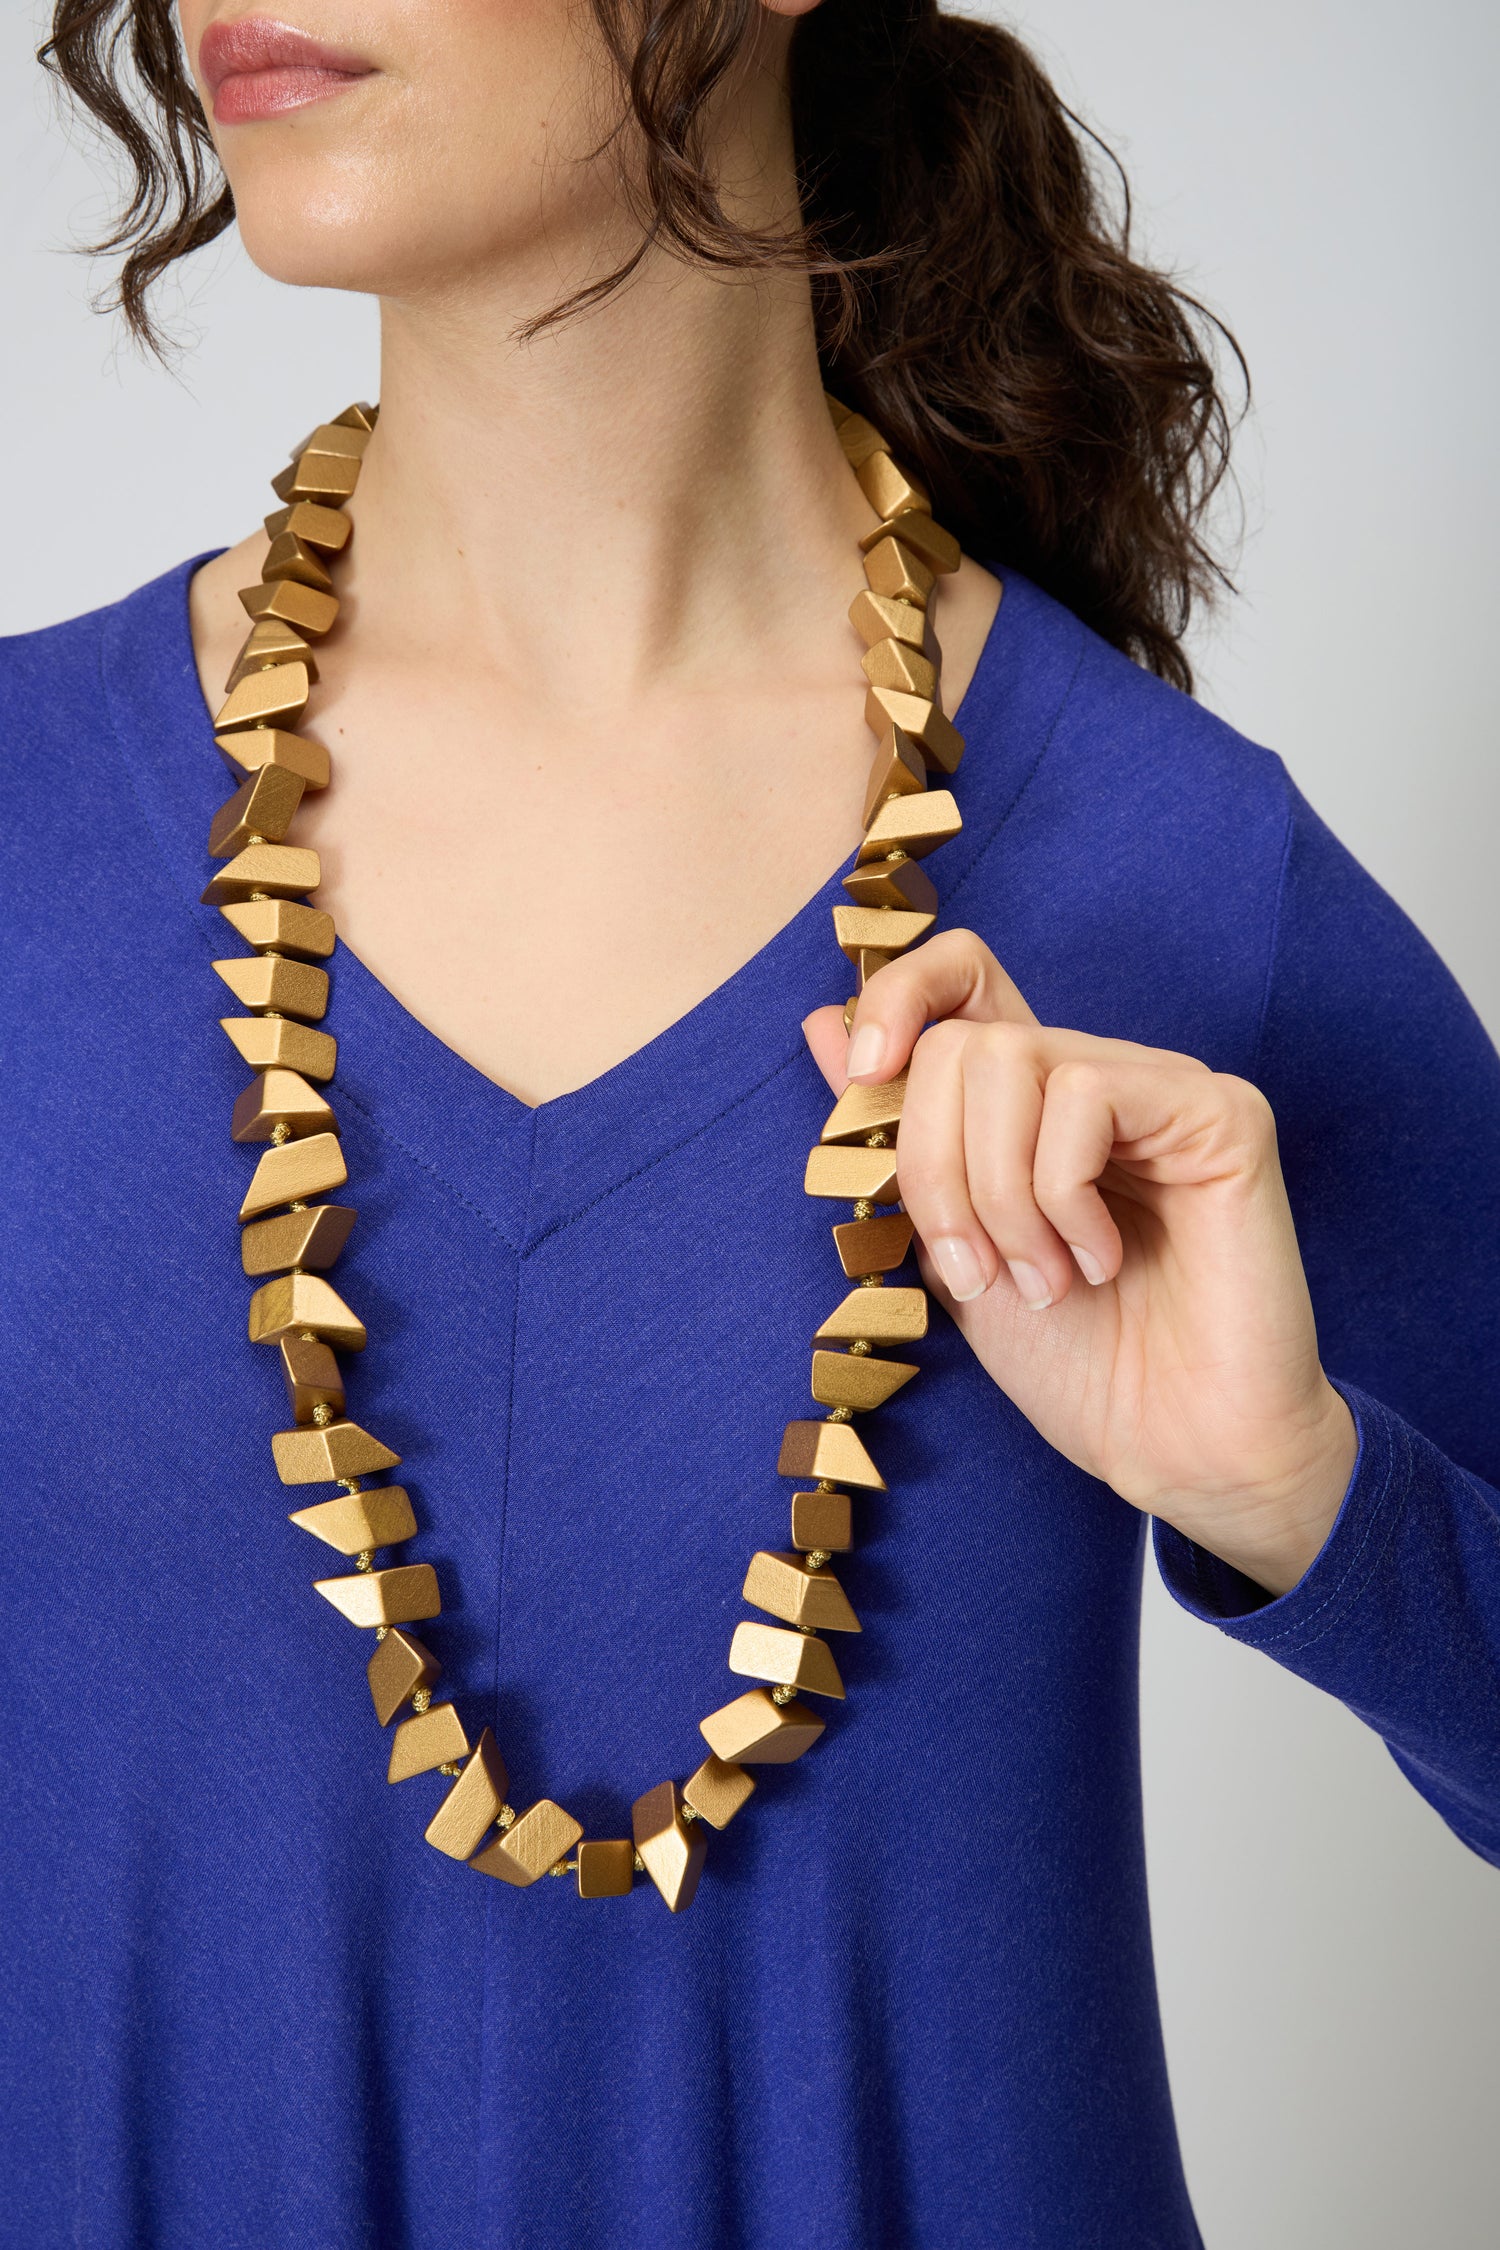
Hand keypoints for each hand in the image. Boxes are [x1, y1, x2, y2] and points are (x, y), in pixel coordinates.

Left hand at [801, 931, 1357, 1597]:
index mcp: (1029, 1106)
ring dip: (997, 1196)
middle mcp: (1098, 1077)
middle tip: (976, 1270)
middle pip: (962, 1042)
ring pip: (1013, 1061)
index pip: (960, 977)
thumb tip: (818, 1025)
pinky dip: (1063, 1194)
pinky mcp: (1220, 1111)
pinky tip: (1099, 1261)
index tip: (864, 1075)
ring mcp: (1163, 1087)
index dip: (897, 995)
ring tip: (1043, 1280)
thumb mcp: (947, 1247)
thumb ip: (896, 1142)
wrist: (1171, 1446)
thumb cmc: (1072, 1360)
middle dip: (935, 1168)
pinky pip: (1088, 1096)